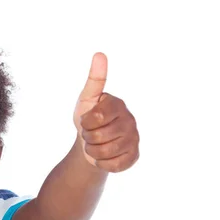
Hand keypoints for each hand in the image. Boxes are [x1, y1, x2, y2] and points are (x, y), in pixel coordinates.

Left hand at [73, 53, 139, 171]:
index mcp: (118, 104)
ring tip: (95, 144)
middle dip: (87, 138)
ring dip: (93, 151)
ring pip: (105, 152)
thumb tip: (100, 54)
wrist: (90, 144)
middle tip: (90, 134)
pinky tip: (103, 156)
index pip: (96, 117)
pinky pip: (113, 165)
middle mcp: (130, 120)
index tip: (86, 120)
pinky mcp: (134, 156)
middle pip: (99, 136)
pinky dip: (102, 163)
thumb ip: (94, 79)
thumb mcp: (86, 99)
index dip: (85, 123)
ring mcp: (134, 139)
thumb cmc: (88, 118)